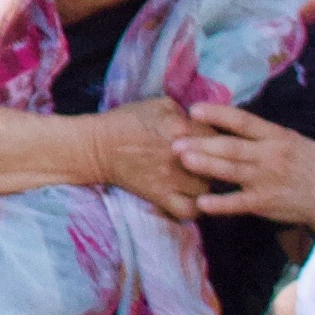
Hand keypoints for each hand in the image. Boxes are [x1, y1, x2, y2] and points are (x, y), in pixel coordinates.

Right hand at [81, 99, 206, 219]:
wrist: (97, 146)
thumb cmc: (127, 121)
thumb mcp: (159, 104)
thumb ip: (186, 112)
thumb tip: (204, 122)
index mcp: (182, 128)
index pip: (217, 137)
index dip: (216, 140)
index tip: (209, 143)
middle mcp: (181, 154)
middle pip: (217, 164)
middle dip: (216, 163)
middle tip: (209, 163)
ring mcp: (171, 178)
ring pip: (207, 188)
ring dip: (206, 184)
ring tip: (199, 179)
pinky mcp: (160, 196)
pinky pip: (188, 210)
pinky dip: (195, 208)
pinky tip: (193, 200)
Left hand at [174, 100, 314, 228]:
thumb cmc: (310, 165)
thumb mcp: (293, 141)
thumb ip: (263, 134)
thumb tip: (230, 121)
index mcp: (277, 136)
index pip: (244, 121)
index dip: (218, 114)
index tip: (193, 110)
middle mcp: (270, 155)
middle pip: (231, 147)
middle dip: (201, 143)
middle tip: (174, 141)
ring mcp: (266, 180)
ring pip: (231, 171)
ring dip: (205, 166)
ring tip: (182, 160)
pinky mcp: (265, 202)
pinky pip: (238, 203)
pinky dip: (220, 204)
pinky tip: (201, 203)